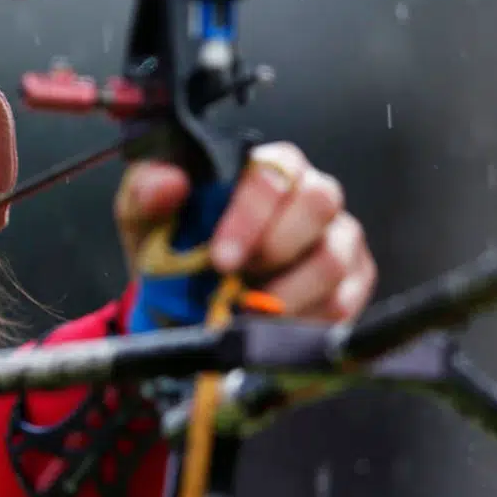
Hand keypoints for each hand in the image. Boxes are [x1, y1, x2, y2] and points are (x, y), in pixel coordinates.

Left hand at [113, 141, 375, 321]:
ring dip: (285, 295)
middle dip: (273, 249)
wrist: (180, 299)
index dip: (250, 215)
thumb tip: (170, 182)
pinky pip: (343, 304)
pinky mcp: (352, 283)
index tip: (220, 258)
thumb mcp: (144, 216)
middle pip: (319, 203)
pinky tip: (269, 330)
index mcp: (264, 166)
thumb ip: (147, 191)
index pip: (273, 170)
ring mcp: (338, 238)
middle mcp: (311, 194)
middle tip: (235, 284)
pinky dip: (302, 324)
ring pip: (332, 259)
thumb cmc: (171, 244)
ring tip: (246, 312)